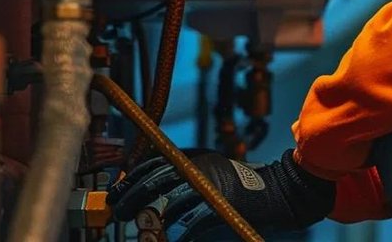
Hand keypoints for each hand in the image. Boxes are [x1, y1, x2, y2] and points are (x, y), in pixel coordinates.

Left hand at [107, 148, 334, 239]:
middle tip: (118, 211)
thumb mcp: (209, 168)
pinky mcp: (220, 206)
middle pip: (156, 181)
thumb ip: (183, 170)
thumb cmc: (239, 184)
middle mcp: (199, 168)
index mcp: (194, 157)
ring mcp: (209, 187)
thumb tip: (148, 180)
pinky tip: (171, 239)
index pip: (154, 163)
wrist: (275, 192)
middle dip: (132, 196)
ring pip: (169, 202)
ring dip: (150, 217)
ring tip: (138, 227)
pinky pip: (192, 221)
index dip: (131, 178)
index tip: (116, 192)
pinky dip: (179, 232)